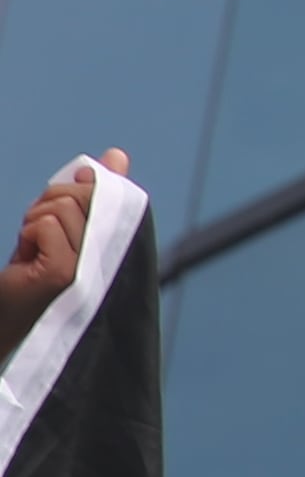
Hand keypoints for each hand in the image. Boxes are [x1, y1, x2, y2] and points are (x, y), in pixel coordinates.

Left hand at [0, 153, 120, 355]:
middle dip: (52, 202)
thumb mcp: (67, 227)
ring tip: (34, 248)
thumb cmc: (35, 277)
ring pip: (62, 207)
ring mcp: (89, 265)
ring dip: (35, 221)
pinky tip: (27, 258)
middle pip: (84, 193)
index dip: (82, 187)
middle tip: (39, 234)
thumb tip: (117, 155)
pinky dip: (28, 234)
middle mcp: (112, 255)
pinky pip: (45, 224)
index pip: (114, 191)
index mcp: (121, 242)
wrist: (9, 321)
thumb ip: (95, 194)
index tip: (61, 205)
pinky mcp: (63, 271)